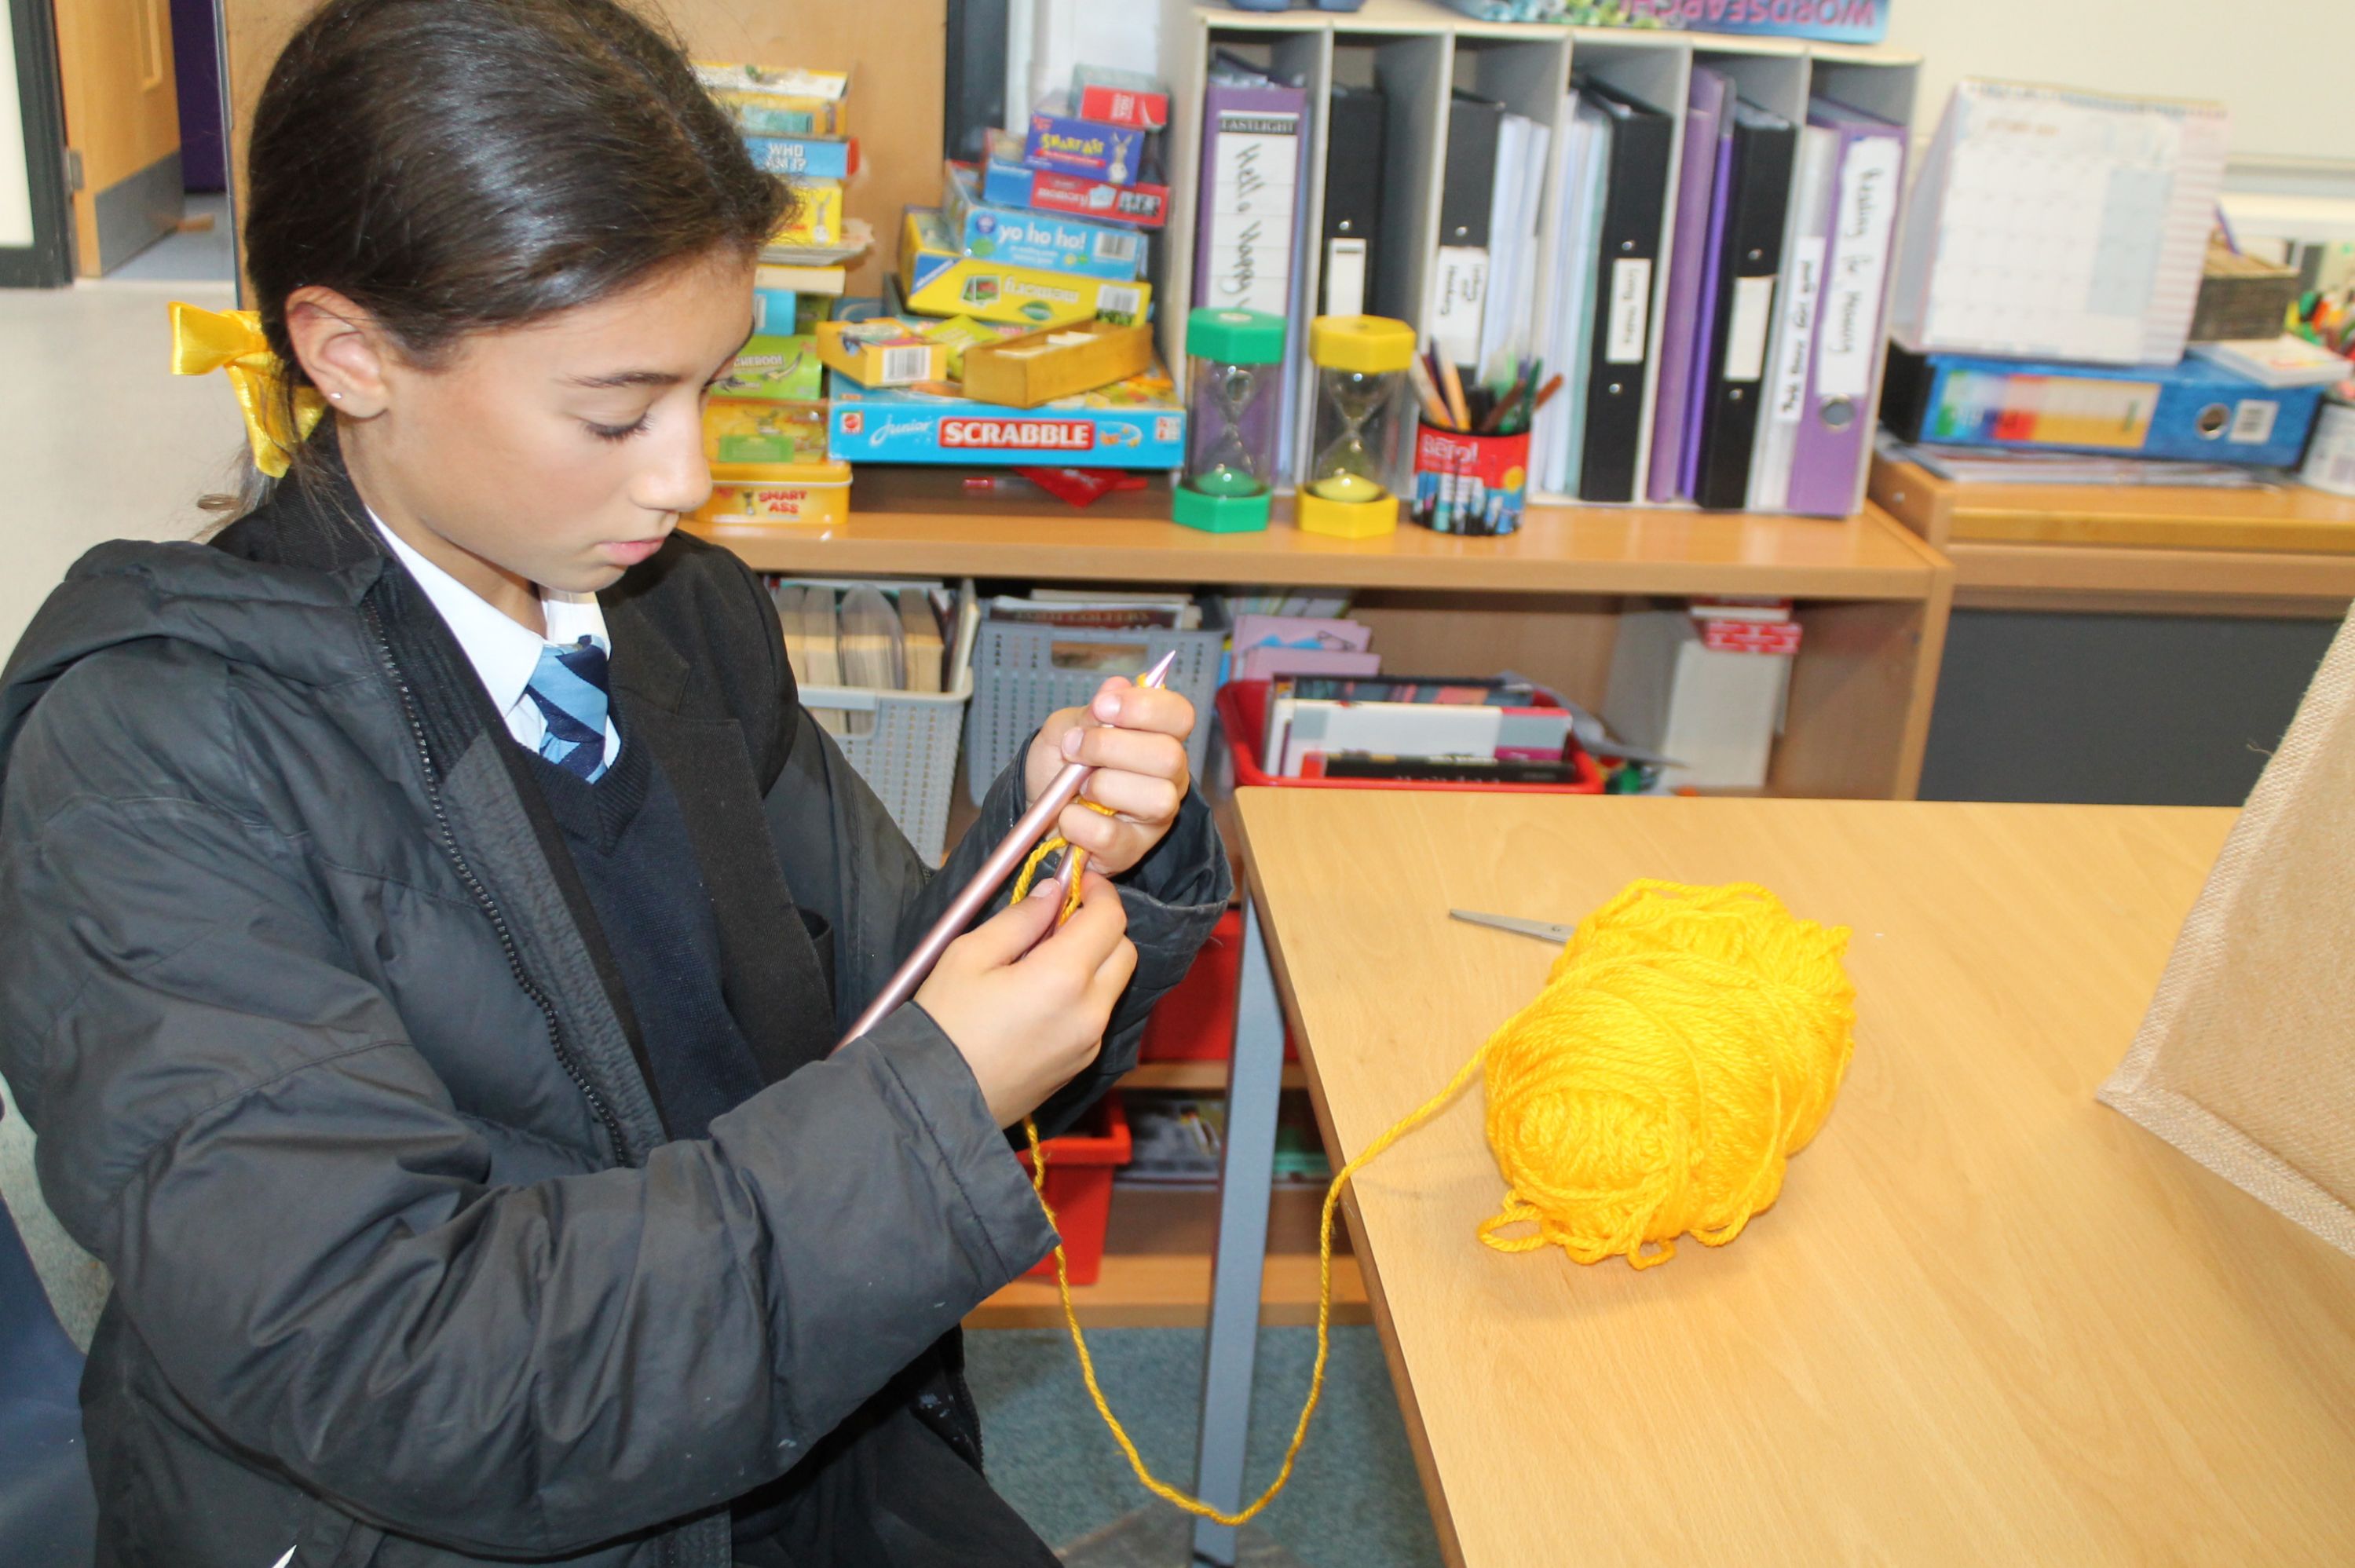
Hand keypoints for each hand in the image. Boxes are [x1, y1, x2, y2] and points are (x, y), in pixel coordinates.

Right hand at [915, 871, 1136, 1126]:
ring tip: (1045, 958)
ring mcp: (1089, 1043)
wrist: (934, 1097)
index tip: (1079, 879)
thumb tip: (1052, 893)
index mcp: (1063, 978)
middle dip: (1102, 926)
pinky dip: (1085, 994)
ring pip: (1114, 985)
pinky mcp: (1081, 1064)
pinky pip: (1097, 1016)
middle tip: (1061, 918)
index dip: (1100, 891)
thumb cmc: (944, 1024)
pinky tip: (1043, 995)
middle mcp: (1089, 1012)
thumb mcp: (969, 955)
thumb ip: (1020, 919)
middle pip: (1124, 951)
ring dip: (1095, 961)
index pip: (1109, 919)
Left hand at [1023, 677, 1194, 877]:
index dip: (1145, 707)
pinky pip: (1115, 837)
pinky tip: (1069, 816)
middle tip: (1075, 748)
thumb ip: (1090, 713)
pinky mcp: (1132, 850)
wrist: (1035, 807)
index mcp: (1159, 737)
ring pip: (1156, 799)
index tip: (1103, 706)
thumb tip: (1116, 687)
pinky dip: (1082, 823)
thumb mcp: (1065, 728)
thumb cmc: (1060, 763)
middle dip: (1112, 748)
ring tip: (1077, 787)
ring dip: (1104, 787)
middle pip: (1170, 756)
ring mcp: (1155, 817)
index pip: (1180, 715)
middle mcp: (1169, 777)